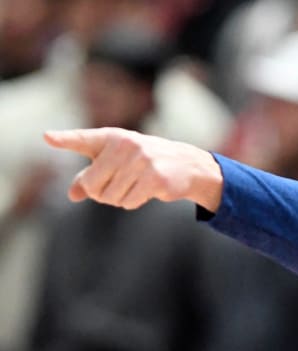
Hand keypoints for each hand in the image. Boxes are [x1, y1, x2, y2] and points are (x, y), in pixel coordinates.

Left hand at [44, 127, 222, 210]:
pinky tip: (146, 191)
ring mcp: (142, 160)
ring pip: (110, 196)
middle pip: (92, 184)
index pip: (84, 139)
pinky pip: (128, 202)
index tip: (48, 137)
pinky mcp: (155, 177)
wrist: (186, 164)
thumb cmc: (144, 162)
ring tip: (134, 186)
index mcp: (112, 137)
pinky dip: (133, 202)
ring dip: (118, 199)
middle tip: (116, 187)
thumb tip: (72, 194)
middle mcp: (126, 145)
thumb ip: (90, 177)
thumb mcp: (116, 164)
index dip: (64, 139)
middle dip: (100, 193)